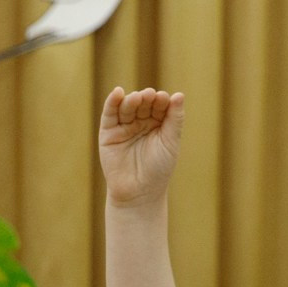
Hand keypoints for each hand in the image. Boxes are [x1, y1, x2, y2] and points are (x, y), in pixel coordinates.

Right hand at [99, 87, 183, 208]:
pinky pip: (109, 114)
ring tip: (137, 98)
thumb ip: (175, 119)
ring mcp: (124, 126)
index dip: (162, 100)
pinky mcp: (108, 133)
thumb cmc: (158, 169)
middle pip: (143, 103)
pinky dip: (112, 102)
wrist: (139, 193)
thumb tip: (179, 94)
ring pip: (127, 107)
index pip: (160, 105)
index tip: (165, 99)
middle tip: (149, 96)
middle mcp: (140, 122)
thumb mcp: (170, 142)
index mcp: (158, 123)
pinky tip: (117, 93)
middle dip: (146, 99)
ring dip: (131, 100)